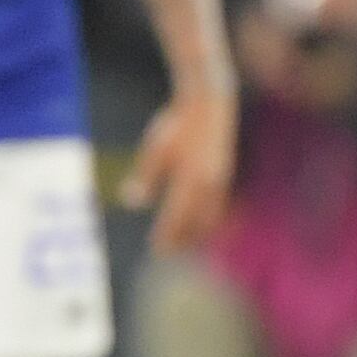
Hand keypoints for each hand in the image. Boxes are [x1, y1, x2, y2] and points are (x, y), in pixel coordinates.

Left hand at [121, 85, 237, 252]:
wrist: (209, 103)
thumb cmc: (176, 125)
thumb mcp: (154, 149)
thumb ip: (145, 177)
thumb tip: (131, 202)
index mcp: (189, 179)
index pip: (176, 217)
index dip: (166, 235)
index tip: (156, 249)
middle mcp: (208, 184)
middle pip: (195, 222)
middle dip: (182, 239)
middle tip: (167, 252)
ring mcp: (220, 180)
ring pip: (210, 216)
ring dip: (197, 232)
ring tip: (184, 243)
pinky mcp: (225, 174)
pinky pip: (219, 206)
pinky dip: (209, 219)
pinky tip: (200, 223)